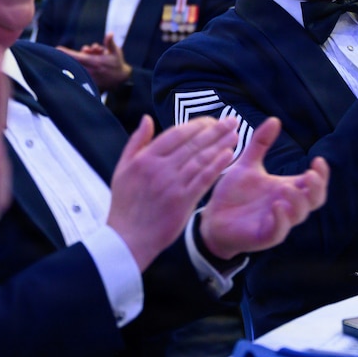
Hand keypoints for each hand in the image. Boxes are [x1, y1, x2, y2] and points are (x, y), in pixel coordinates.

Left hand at [57, 33, 132, 91]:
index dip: (66, 53)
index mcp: (95, 62)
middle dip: (80, 53)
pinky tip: (95, 62)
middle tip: (92, 50)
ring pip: (78, 66)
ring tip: (97, 53)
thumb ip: (110, 42)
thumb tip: (110, 33)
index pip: (77, 57)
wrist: (121, 80)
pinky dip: (82, 67)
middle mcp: (90, 70)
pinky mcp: (90, 82)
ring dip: (83, 58)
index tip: (57, 48)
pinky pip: (81, 73)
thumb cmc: (118, 64)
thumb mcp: (116, 52)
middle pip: (75, 61)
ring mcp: (89, 77)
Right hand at [107, 115, 238, 270]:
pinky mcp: (183, 201)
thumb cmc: (125, 203)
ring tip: (234, 134)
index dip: (196, 125)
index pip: (176, 134)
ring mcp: (173, 184)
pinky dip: (217, 165)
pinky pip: (204, 179)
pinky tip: (229, 155)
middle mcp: (160, 168)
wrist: (128, 238)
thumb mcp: (122, 168)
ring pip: (201, 159)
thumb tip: (147, 118)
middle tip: (231, 120)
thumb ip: (136, 142)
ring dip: (220, 144)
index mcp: (145, 158)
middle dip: (214, 130)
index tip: (210, 120)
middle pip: (192, 144)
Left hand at [199, 118, 328, 259]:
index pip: (314, 184)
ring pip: (299, 215)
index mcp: (286, 188)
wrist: (211, 217)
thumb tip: (275, 119)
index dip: (321, 174)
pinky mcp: (264, 236)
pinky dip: (281, 219)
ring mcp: (277, 222)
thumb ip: (261, 143)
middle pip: (315, 200)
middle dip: (317, 188)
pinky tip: (276, 206)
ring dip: (297, 201)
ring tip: (285, 188)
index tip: (318, 159)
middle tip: (310, 175)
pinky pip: (278, 231)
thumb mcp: (247, 164)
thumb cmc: (233, 193)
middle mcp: (286, 206)